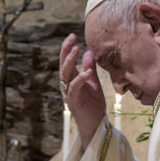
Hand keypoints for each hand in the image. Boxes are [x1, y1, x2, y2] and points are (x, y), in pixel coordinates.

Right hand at [60, 33, 105, 149]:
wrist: (96, 124)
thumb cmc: (94, 104)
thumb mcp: (93, 83)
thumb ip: (89, 68)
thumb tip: (88, 52)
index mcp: (71, 79)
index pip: (67, 60)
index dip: (68, 48)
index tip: (72, 35)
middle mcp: (67, 85)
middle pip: (63, 65)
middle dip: (66, 51)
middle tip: (71, 38)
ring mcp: (69, 94)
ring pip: (65, 75)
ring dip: (70, 62)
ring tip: (76, 50)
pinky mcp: (74, 103)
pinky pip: (74, 89)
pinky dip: (79, 80)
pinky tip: (86, 72)